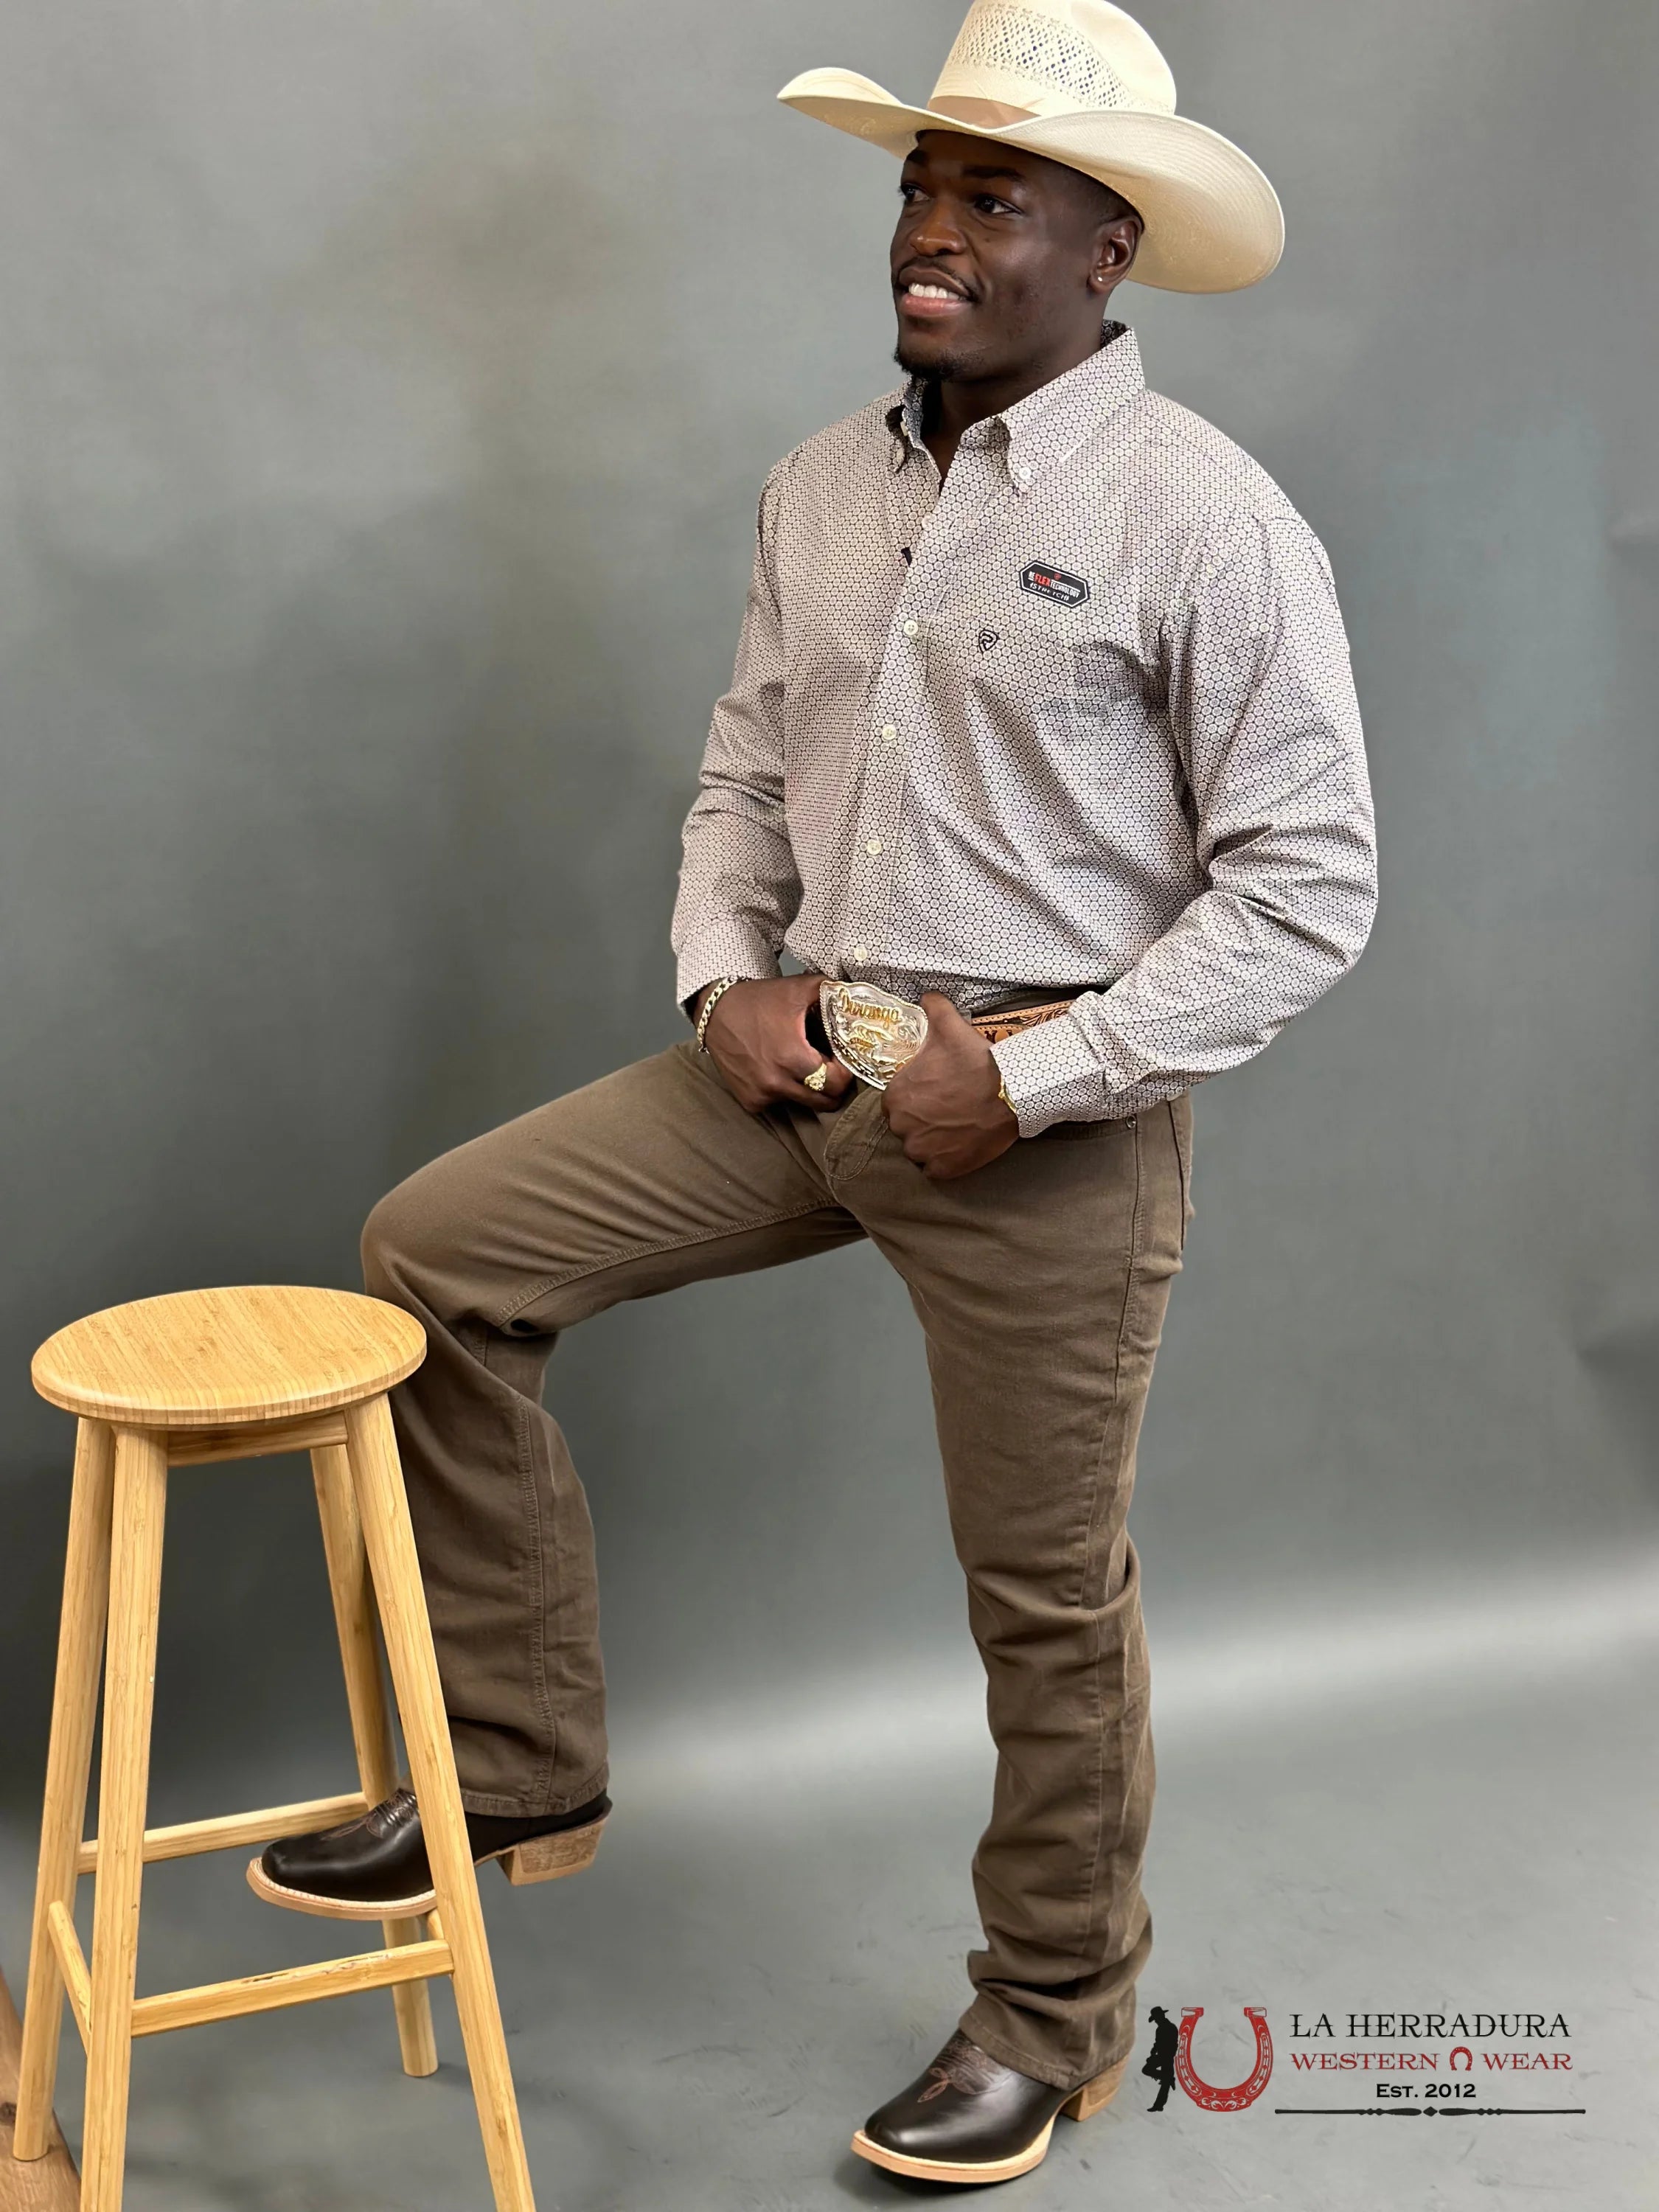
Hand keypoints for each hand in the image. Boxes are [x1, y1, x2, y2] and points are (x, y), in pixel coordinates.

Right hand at [698, 975, 854, 1113]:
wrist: (715, 1011)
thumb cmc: (757, 1000)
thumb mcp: (797, 988)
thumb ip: (832, 990)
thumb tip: (857, 995)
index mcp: (792, 1057)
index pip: (836, 1084)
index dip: (845, 1072)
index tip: (841, 1060)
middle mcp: (776, 1082)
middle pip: (823, 1101)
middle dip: (832, 1086)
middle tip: (830, 1068)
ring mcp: (761, 1094)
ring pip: (803, 1104)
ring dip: (810, 1091)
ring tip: (805, 1067)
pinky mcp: (749, 1100)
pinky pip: (779, 1104)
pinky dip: (785, 1092)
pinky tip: (780, 1071)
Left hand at [881, 992, 1018, 1178]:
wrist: (1011, 1092)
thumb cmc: (976, 1061)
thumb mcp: (950, 1026)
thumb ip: (932, 1008)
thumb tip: (926, 996)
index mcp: (896, 1097)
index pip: (895, 1103)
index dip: (913, 1098)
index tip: (932, 1094)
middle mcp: (902, 1127)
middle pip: (905, 1127)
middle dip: (920, 1120)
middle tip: (946, 1110)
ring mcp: (923, 1151)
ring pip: (918, 1149)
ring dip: (930, 1142)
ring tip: (953, 1129)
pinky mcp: (943, 1169)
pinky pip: (933, 1170)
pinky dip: (943, 1161)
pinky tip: (958, 1146)